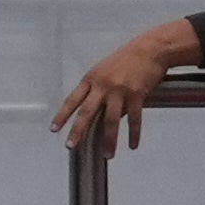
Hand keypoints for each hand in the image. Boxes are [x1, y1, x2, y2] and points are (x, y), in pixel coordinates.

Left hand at [52, 20, 199, 154]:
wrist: (151, 49)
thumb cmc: (127, 58)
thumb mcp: (105, 70)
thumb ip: (97, 89)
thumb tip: (93, 111)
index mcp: (92, 78)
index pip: (72, 100)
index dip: (62, 115)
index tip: (54, 129)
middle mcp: (103, 85)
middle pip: (87, 112)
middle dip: (78, 131)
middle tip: (71, 146)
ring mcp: (120, 90)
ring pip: (111, 120)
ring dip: (109, 140)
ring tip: (108, 154)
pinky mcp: (137, 94)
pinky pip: (134, 119)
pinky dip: (133, 134)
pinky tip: (132, 144)